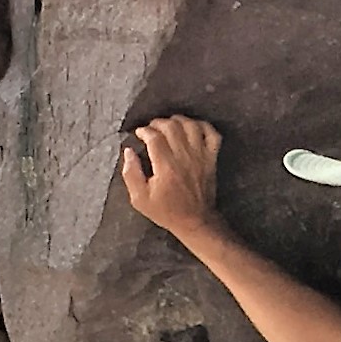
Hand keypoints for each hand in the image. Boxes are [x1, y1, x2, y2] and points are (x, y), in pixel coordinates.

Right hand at [120, 113, 221, 245]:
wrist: (196, 221)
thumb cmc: (166, 211)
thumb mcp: (140, 199)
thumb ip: (131, 173)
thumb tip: (128, 152)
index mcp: (166, 166)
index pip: (154, 137)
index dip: (144, 131)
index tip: (139, 134)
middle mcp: (184, 157)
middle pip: (172, 126)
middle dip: (158, 122)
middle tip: (151, 128)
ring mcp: (201, 156)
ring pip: (191, 126)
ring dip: (178, 120)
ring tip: (169, 125)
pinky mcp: (212, 158)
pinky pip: (212, 134)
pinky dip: (203, 126)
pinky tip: (192, 128)